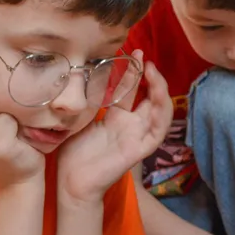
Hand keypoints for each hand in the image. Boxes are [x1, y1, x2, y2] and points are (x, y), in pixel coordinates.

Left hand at [57, 54, 172, 202]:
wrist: (72, 183)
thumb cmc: (73, 155)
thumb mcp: (80, 119)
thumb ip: (87, 100)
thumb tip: (79, 74)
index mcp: (117, 117)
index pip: (130, 89)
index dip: (132, 70)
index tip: (129, 51)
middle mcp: (131, 125)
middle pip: (150, 96)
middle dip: (150, 75)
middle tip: (141, 56)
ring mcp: (137, 137)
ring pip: (160, 112)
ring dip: (160, 91)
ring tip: (153, 72)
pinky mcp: (139, 150)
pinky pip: (158, 132)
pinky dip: (162, 115)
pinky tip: (160, 99)